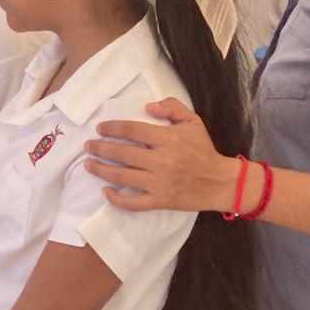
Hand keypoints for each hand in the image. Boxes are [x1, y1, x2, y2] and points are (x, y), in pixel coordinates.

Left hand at [83, 96, 239, 213]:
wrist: (221, 182)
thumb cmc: (203, 150)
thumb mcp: (192, 121)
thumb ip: (171, 107)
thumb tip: (147, 106)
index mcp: (167, 139)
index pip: (132, 131)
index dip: (112, 128)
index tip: (100, 129)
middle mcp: (161, 161)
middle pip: (122, 153)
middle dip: (101, 148)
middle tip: (88, 146)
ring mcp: (159, 183)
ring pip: (123, 177)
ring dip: (101, 170)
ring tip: (88, 164)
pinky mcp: (160, 201)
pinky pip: (134, 203)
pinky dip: (117, 199)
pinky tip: (106, 192)